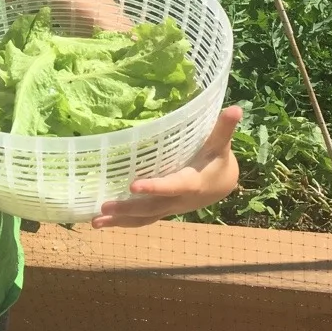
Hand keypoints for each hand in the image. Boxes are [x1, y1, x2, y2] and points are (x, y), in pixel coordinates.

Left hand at [91, 105, 241, 228]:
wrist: (223, 184)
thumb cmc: (218, 160)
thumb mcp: (221, 144)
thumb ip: (223, 128)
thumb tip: (236, 107)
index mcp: (190, 182)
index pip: (171, 186)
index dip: (154, 187)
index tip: (134, 185)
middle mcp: (177, 200)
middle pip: (151, 208)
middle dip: (128, 208)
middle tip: (104, 207)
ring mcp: (169, 207)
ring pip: (144, 218)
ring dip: (120, 221)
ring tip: (95, 223)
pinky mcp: (162, 209)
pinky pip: (142, 219)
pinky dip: (123, 222)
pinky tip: (103, 222)